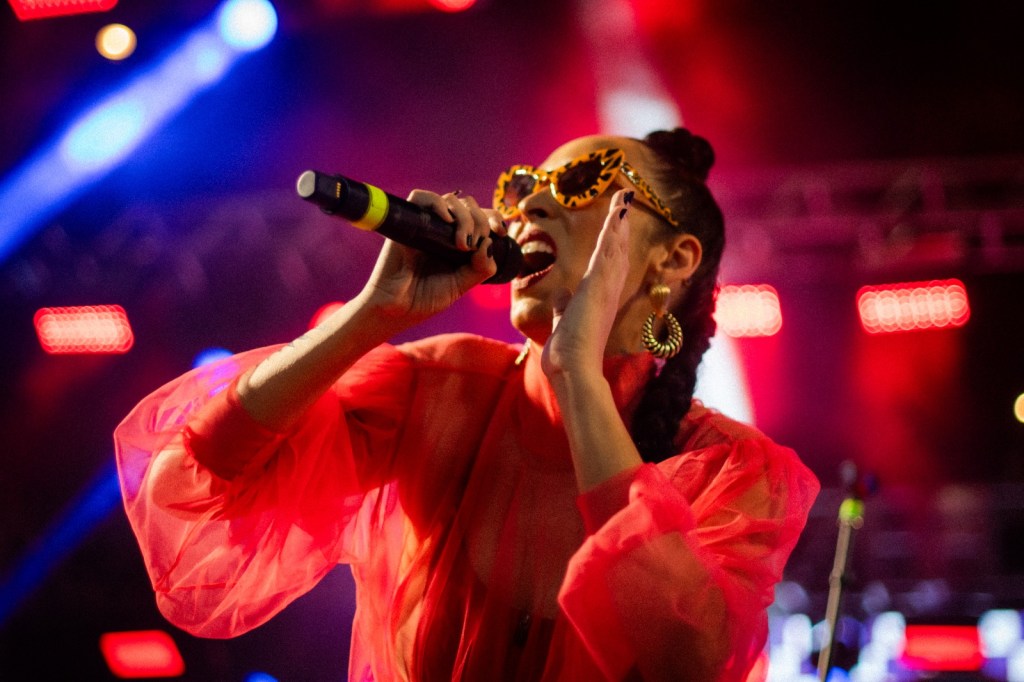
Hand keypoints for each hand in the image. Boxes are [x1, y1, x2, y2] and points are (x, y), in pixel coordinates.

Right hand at [359, 190, 505, 328]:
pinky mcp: (407, 223)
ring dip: (464, 216)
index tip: (500, 231)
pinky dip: (438, 203)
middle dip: (480, 220)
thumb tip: (490, 243)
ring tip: (462, 242)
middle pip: (468, 205)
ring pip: (450, 200)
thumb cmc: (424, 299)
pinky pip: (421, 197)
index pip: (481, 217)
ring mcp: (425, 225)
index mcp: (458, 243)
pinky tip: (447, 220)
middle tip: (473, 244)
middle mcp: (443, 230)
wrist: (395, 309)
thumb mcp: (461, 285)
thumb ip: (481, 268)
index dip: (494, 218)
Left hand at [542, 189, 632, 377]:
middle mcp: (608, 290)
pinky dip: (614, 228)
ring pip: (615, 245)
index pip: (608, 264)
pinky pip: (608, 248)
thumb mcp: (563, 322)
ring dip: (619, 219)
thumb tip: (560, 295)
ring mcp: (605, 286)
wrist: (572, 368)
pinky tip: (619, 209)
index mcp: (598, 298)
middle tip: (626, 200)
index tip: (617, 224)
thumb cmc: (568, 353)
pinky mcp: (599, 284)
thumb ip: (562, 307)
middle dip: (621, 225)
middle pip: (617, 250)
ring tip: (625, 195)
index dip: (614, 243)